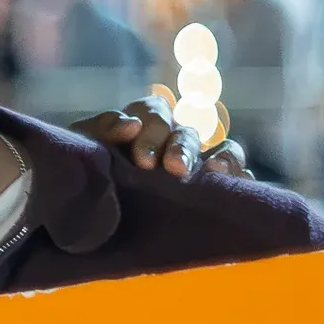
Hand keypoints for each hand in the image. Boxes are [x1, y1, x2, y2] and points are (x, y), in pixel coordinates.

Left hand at [73, 94, 252, 178]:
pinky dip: (241, 180)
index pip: (155, 112)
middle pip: (186, 133)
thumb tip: (131, 125)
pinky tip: (239, 189)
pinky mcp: (209, 189)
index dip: (153, 131)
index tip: (142, 161)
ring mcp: (195, 164)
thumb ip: (101, 132)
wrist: (81, 210)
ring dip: (221, 159)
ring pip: (222, 150)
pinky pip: (235, 179)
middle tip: (173, 169)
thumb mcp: (82, 149)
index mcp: (141, 123)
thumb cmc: (83, 172)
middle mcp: (171, 139)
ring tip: (213, 173)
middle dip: (181, 148)